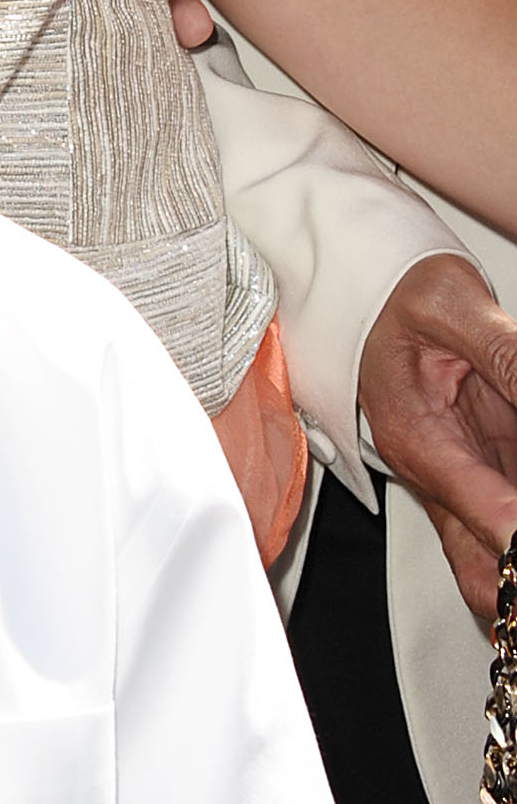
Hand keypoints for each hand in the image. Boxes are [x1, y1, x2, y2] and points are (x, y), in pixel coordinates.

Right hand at [359, 249, 516, 622]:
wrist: (366, 284)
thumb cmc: (395, 289)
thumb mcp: (455, 306)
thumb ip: (507, 356)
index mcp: (417, 437)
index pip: (489, 516)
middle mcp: (430, 474)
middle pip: (483, 575)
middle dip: (513, 582)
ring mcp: (454, 482)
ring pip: (495, 568)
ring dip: (513, 568)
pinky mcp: (475, 477)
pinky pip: (505, 529)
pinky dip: (516, 536)